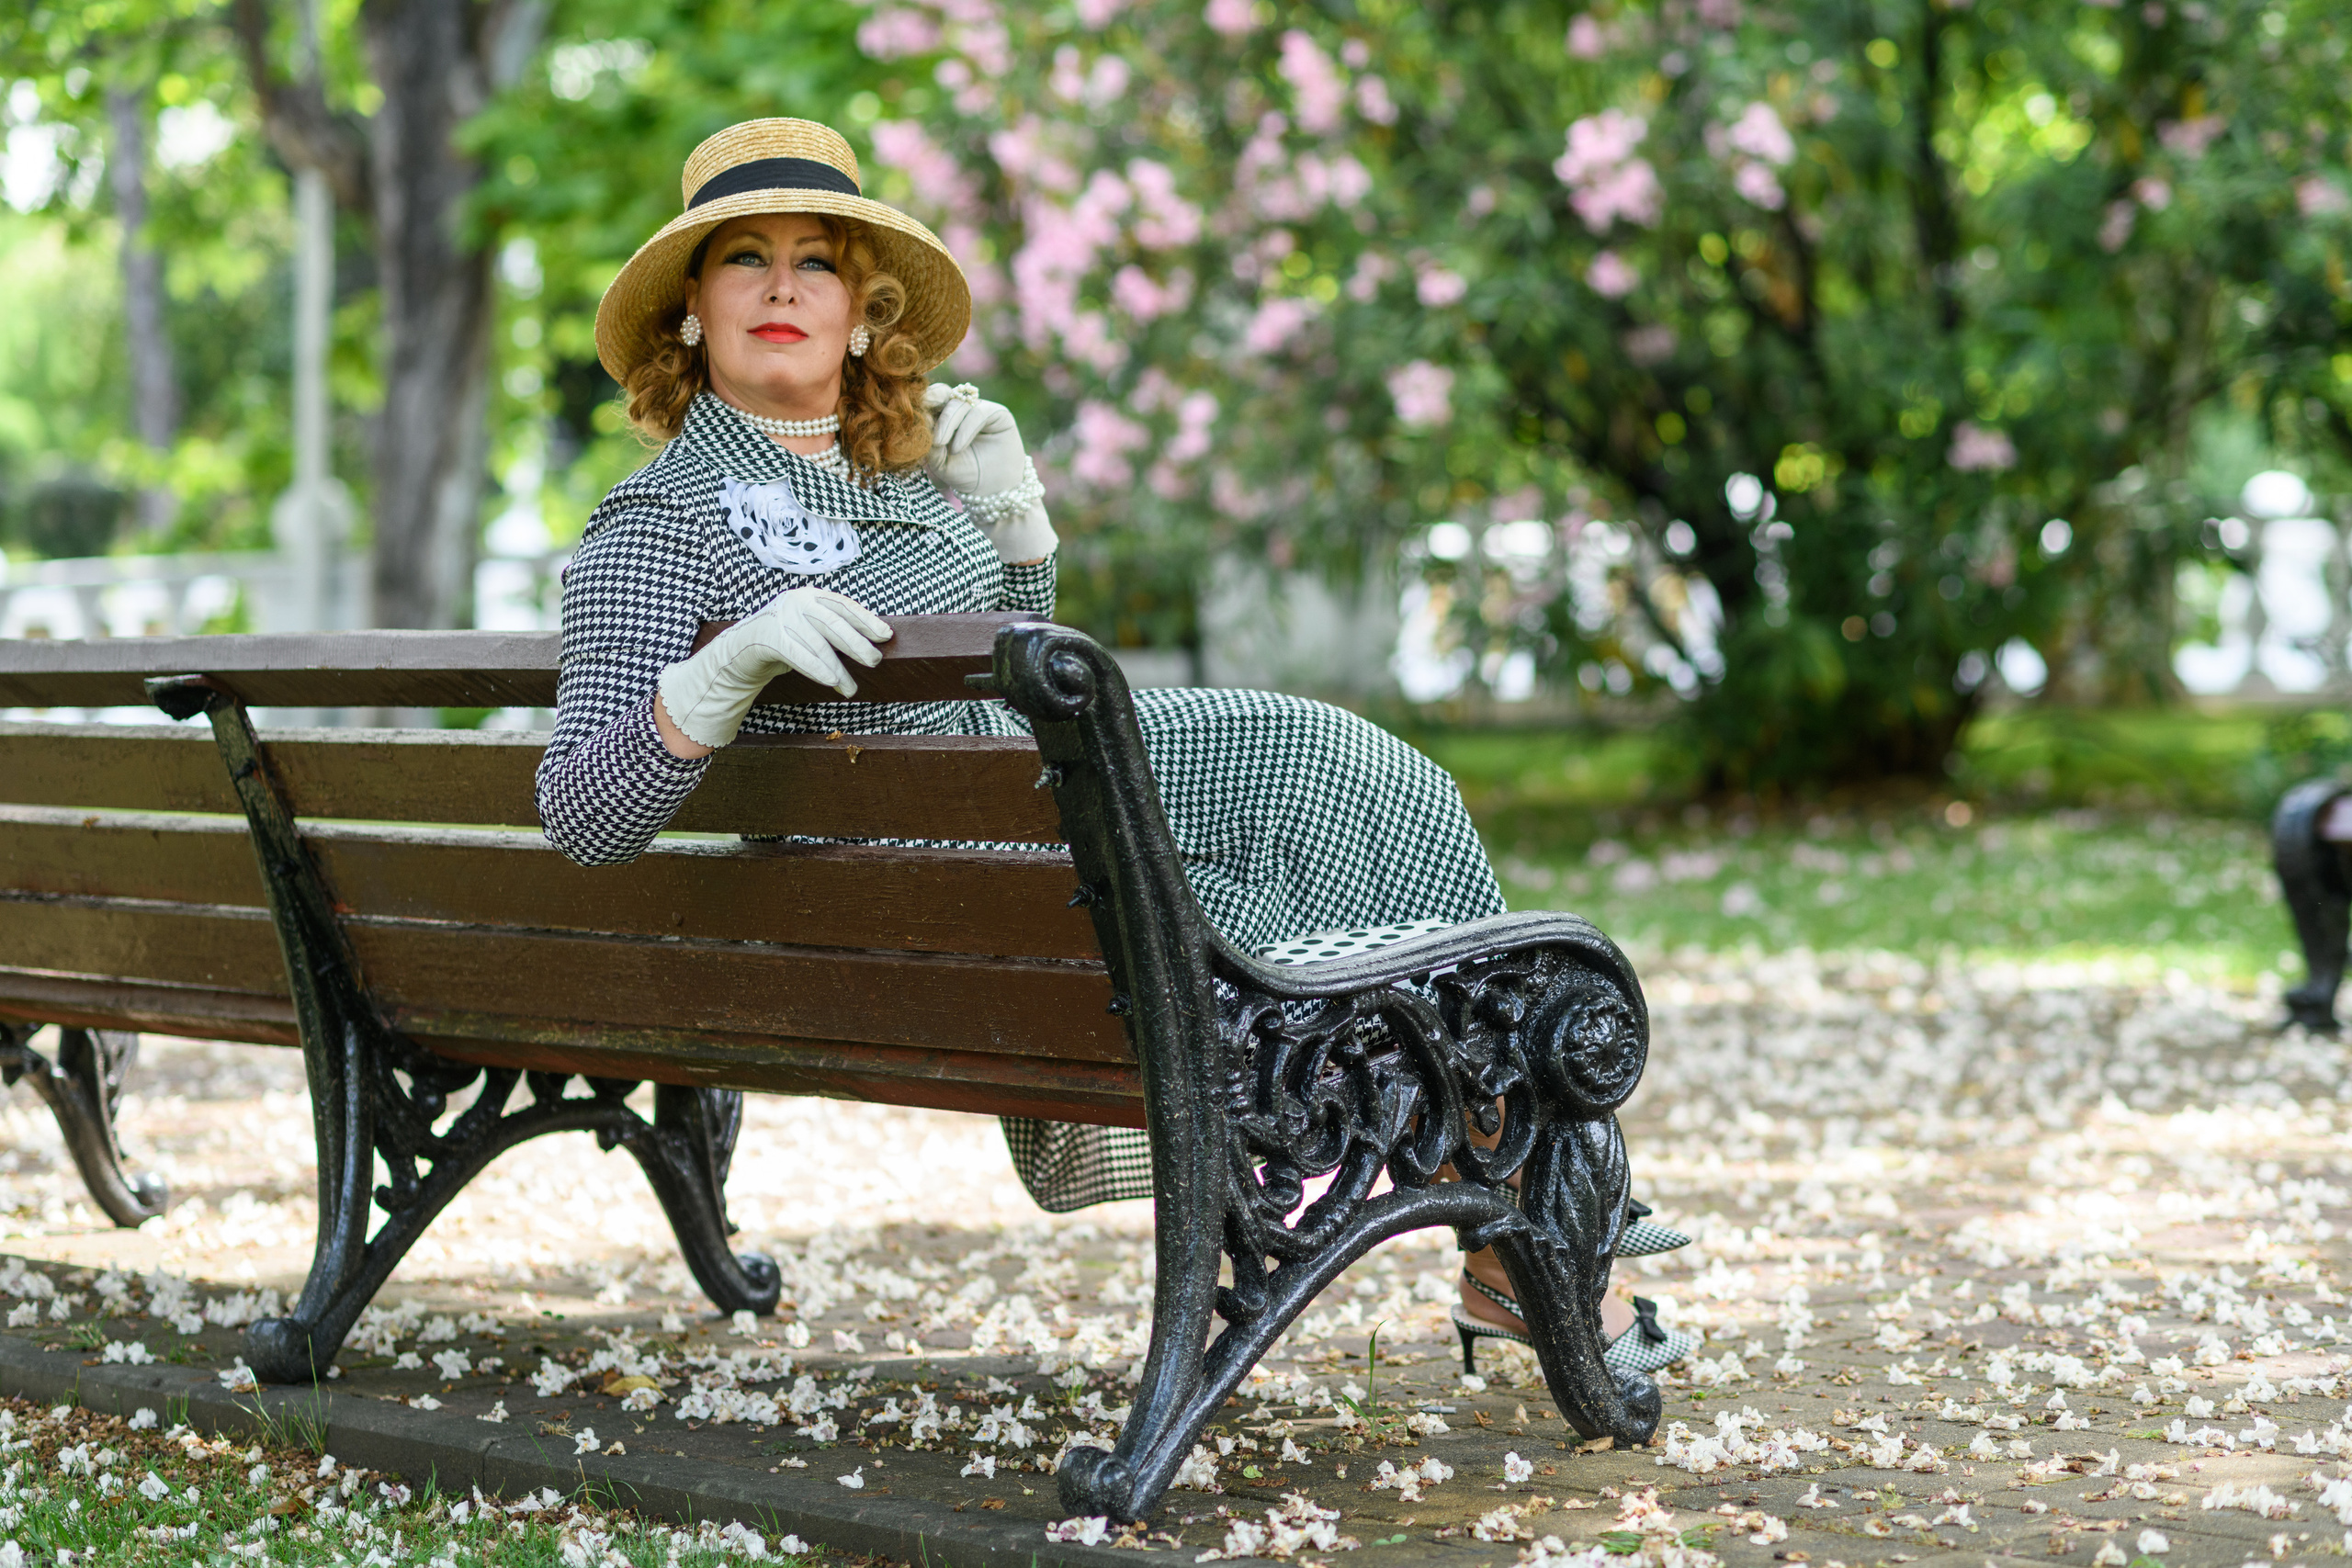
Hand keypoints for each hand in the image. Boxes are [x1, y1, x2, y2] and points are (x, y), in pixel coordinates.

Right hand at [655, 588, 892, 749]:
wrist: (738, 651)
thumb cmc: (785, 643)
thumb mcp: (811, 632)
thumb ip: (834, 632)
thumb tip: (874, 645)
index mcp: (810, 596)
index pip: (843, 605)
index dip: (866, 620)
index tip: (887, 635)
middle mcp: (796, 601)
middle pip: (833, 623)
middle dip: (856, 643)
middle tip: (875, 661)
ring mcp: (780, 617)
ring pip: (816, 643)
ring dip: (837, 668)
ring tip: (851, 688)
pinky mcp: (767, 636)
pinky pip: (797, 654)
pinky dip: (815, 668)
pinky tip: (830, 681)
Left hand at [923, 383, 1056, 563]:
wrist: (993, 490)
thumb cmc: (965, 474)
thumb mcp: (940, 462)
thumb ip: (929, 444)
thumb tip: (920, 424)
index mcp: (943, 416)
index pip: (929, 401)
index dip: (919, 404)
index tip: (907, 415)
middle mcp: (961, 409)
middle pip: (942, 392)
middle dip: (931, 401)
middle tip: (921, 417)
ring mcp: (978, 409)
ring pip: (957, 403)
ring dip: (946, 423)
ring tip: (940, 444)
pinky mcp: (997, 413)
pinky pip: (977, 413)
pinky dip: (964, 429)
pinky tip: (956, 448)